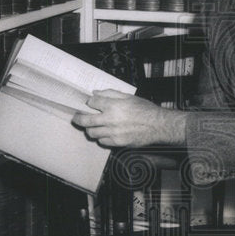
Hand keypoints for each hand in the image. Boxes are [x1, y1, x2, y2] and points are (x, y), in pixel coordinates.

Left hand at [72, 90, 186, 147]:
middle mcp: (110, 119)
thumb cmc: (145, 110)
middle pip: (85, 120)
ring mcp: (113, 132)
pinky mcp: (118, 142)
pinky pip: (102, 141)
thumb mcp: (129, 96)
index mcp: (113, 105)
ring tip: (92, 126)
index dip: (88, 102)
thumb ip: (110, 93)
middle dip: (78, 118)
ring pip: (92, 133)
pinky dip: (101, 137)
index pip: (91, 103)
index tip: (88, 103)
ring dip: (89, 129)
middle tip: (76, 117)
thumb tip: (96, 93)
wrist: (158, 125)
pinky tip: (104, 133)